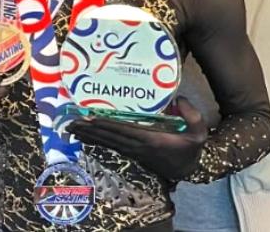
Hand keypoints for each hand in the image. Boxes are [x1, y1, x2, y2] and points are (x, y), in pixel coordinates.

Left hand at [67, 97, 208, 179]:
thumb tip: (177, 99)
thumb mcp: (198, 132)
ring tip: (71, 129)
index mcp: (151, 140)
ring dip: (89, 136)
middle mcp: (138, 146)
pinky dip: (97, 141)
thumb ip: (191, 114)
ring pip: (108, 143)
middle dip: (90, 130)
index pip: (124, 131)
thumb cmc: (191, 148)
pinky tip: (85, 137)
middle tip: (70, 123)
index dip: (107, 125)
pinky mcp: (133, 154)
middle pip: (110, 137)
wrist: (189, 170)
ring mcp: (134, 152)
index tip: (91, 119)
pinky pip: (111, 146)